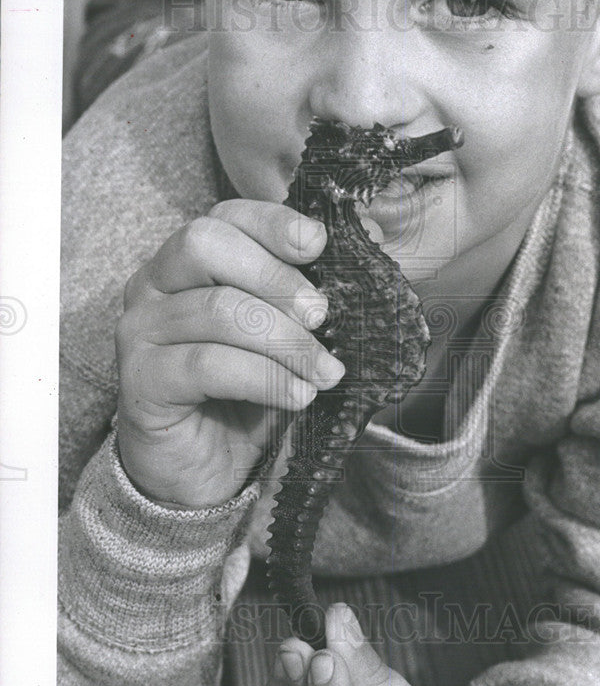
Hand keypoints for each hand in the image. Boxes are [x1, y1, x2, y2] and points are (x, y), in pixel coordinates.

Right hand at [115, 199, 344, 506]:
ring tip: (327, 373)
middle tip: (322, 316)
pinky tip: (298, 397)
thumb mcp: (290, 336)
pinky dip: (263, 378)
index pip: (226, 216)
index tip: (320, 244)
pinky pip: (205, 364)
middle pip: (206, 245)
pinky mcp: (140, 379)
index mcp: (190, 262)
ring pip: (217, 309)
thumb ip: (318, 291)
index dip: (274, 222)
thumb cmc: (248, 393)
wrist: (205, 469)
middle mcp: (155, 285)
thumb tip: (374, 238)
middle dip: (275, 277)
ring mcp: (140, 330)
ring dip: (286, 342)